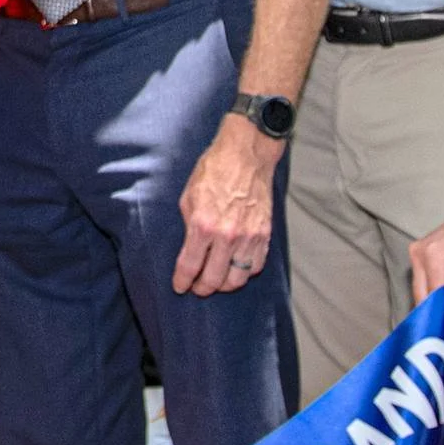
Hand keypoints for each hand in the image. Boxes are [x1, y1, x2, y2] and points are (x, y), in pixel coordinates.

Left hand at [175, 113, 277, 294]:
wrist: (246, 155)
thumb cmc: (214, 171)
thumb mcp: (188, 196)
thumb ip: (189, 225)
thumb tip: (188, 248)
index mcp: (202, 225)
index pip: (189, 266)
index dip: (182, 281)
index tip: (179, 287)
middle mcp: (226, 235)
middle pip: (213, 279)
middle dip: (201, 288)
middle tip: (196, 288)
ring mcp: (248, 237)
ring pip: (237, 279)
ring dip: (224, 285)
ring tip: (216, 282)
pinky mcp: (264, 234)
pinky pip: (255, 266)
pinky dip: (245, 273)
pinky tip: (235, 269)